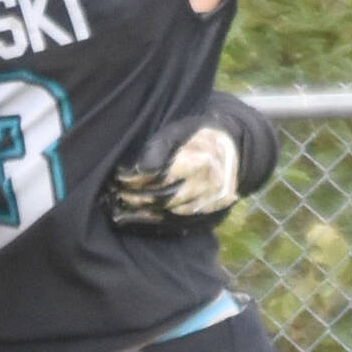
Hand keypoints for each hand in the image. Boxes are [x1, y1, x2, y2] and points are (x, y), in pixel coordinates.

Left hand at [108, 95, 277, 231]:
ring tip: (123, 208)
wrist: (234, 149)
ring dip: (143, 212)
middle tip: (116, 194)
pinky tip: (141, 218)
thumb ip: (161, 145)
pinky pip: (180, 222)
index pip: (160, 176)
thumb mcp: (182, 130)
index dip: (136, 179)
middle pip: (163, 197)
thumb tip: (141, 168)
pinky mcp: (210, 212)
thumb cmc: (200, 136)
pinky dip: (158, 221)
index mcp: (199, 160)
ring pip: (171, 212)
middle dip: (136, 197)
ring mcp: (210, 201)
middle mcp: (207, 184)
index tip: (119, 177)